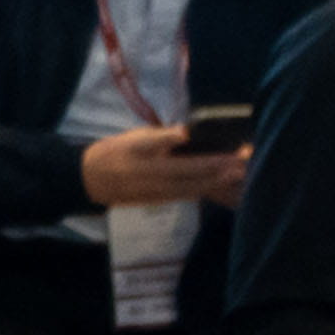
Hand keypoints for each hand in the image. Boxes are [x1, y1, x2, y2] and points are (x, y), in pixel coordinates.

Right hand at [77, 125, 246, 208]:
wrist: (90, 180)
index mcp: (140, 152)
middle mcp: (149, 173)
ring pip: (190, 186)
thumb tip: (187, 134)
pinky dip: (204, 189)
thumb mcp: (132, 138)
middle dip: (218, 166)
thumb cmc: (113, 152)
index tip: (206, 140)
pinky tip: (220, 185)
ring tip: (239, 172)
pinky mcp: (157, 199)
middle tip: (243, 158)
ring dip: (217, 180)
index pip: (163, 146)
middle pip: (188, 171)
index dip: (184, 144)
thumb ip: (159, 137)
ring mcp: (154, 189)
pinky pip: (185, 194)